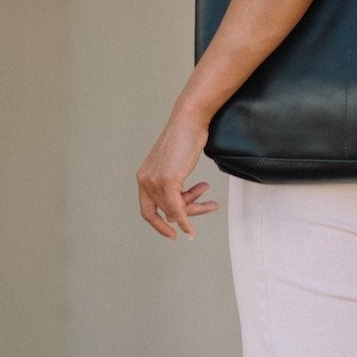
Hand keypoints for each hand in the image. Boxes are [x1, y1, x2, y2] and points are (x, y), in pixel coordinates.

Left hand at [137, 107, 220, 239]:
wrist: (189, 122)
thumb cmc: (186, 139)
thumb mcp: (176, 166)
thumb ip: (173, 185)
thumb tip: (179, 209)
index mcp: (144, 177)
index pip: (147, 210)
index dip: (159, 225)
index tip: (172, 234)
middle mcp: (145, 181)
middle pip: (164, 211)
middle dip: (187, 213)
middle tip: (206, 208)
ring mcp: (155, 181)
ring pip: (173, 210)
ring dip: (194, 210)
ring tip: (212, 203)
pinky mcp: (167, 180)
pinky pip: (176, 209)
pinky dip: (185, 221)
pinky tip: (191, 229)